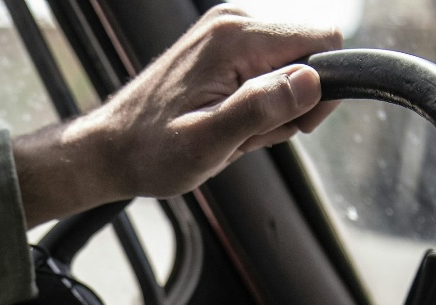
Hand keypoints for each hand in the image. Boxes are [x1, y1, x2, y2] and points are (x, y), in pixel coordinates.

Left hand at [14, 6, 341, 226]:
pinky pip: (267, 73)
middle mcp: (234, 21)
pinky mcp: (222, 47)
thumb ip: (260, 109)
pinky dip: (255, 105)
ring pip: (289, 69)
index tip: (290, 125)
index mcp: (235, 38)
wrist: (111, 149)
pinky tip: (225, 122)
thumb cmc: (152, 151)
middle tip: (245, 134)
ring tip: (228, 130)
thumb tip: (310, 82)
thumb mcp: (209, 143)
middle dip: (291, 104)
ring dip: (270, 110)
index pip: (324, 42)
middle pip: (309, 55)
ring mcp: (227, 32)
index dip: (321, 91)